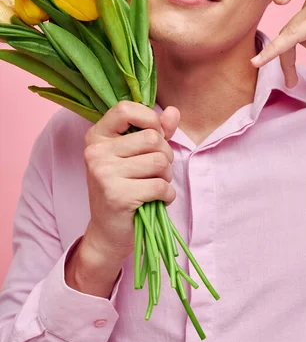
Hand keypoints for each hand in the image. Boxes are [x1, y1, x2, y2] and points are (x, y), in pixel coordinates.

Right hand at [83, 101, 179, 260]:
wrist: (109, 232)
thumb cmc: (125, 188)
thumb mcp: (137, 155)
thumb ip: (157, 131)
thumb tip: (174, 112)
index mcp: (97, 136)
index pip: (125, 108)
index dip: (149, 118)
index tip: (155, 135)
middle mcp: (96, 152)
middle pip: (152, 138)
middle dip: (165, 155)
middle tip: (156, 171)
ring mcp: (103, 173)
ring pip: (159, 162)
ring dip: (166, 177)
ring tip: (154, 186)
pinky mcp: (117, 195)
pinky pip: (160, 186)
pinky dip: (167, 195)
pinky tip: (155, 201)